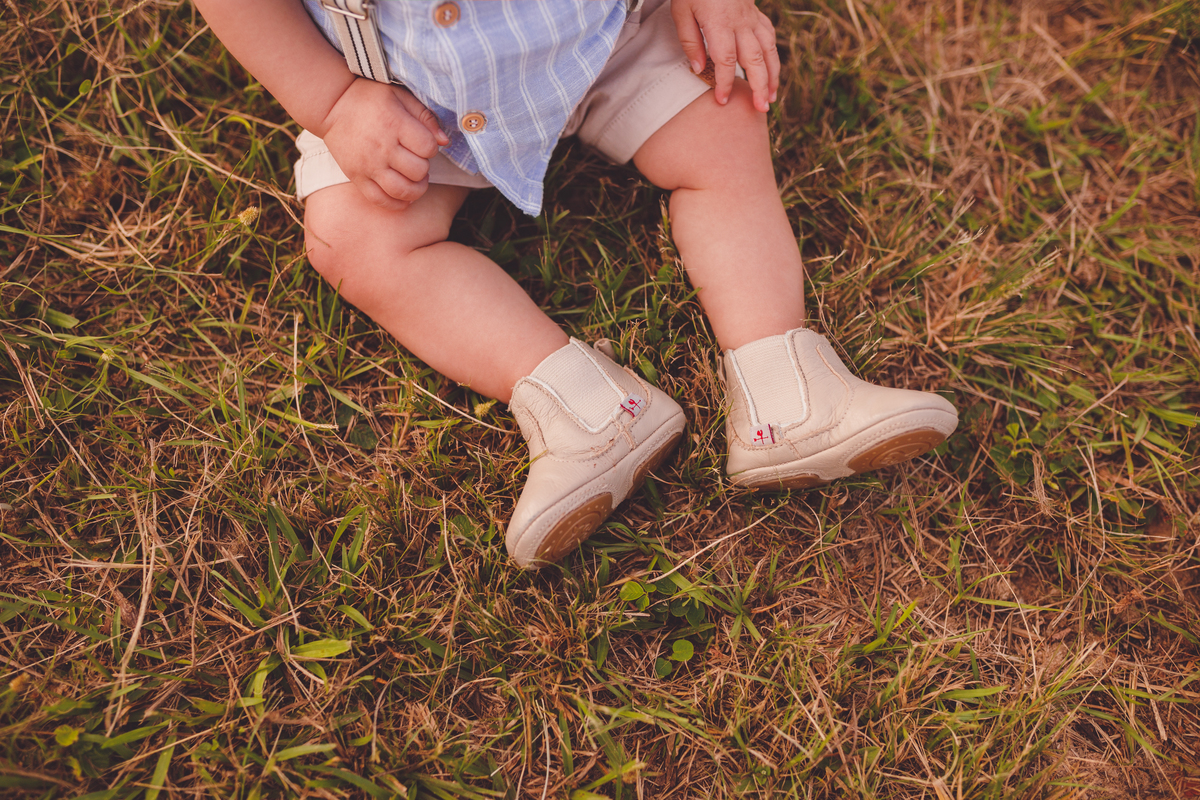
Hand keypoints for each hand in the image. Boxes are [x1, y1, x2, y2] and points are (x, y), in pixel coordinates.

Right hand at [318, 79, 449, 210]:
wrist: (332, 106)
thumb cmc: (369, 99)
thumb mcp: (400, 96)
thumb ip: (425, 116)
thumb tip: (445, 141)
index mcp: (394, 124)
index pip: (428, 147)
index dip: (431, 147)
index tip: (423, 143)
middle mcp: (381, 147)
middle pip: (418, 171)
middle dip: (424, 168)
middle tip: (417, 160)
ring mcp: (368, 165)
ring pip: (402, 191)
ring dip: (416, 190)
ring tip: (416, 181)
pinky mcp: (357, 177)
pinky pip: (380, 200)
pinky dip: (397, 204)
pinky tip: (403, 196)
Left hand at [671, 0, 779, 111]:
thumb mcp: (681, 12)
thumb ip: (690, 41)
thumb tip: (699, 69)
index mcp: (720, 23)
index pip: (726, 60)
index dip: (725, 83)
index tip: (722, 101)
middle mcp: (740, 22)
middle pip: (754, 60)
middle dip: (759, 87)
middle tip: (761, 109)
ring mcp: (751, 18)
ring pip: (768, 50)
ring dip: (772, 75)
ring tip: (772, 97)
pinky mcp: (755, 13)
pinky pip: (768, 35)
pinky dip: (772, 54)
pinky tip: (772, 68)